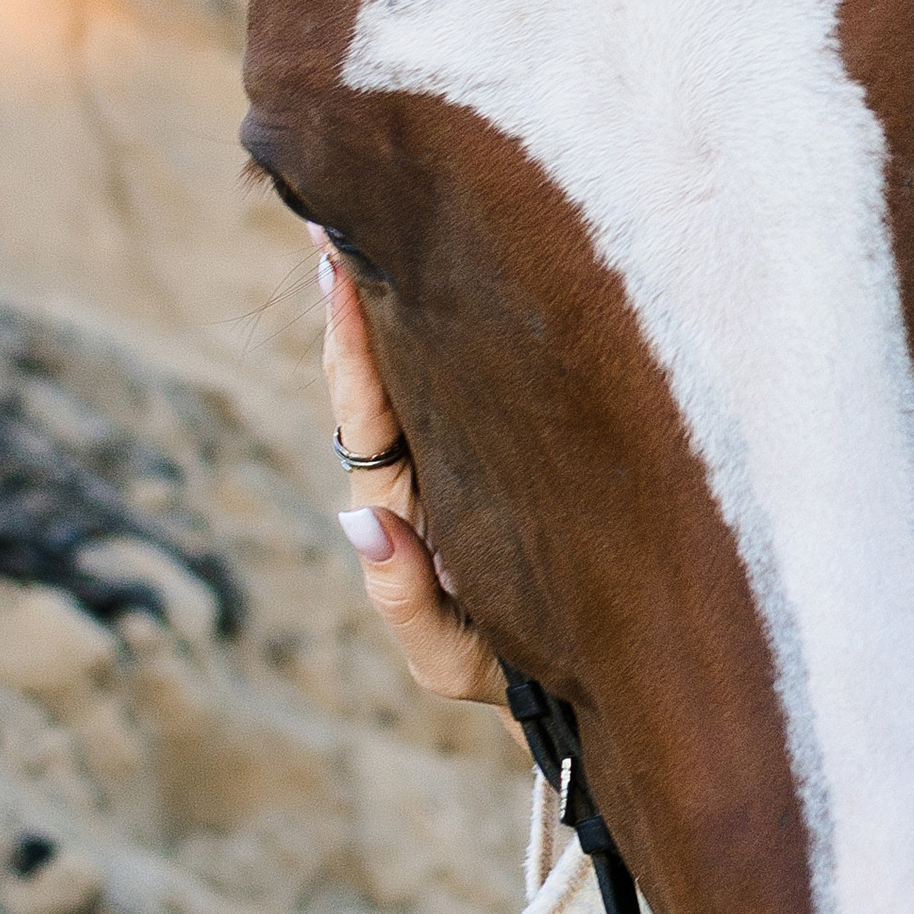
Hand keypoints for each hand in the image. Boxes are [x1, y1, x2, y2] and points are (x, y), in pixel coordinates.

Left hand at [316, 233, 505, 705]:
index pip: (367, 418)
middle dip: (355, 301)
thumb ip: (404, 601)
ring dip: (396, 302)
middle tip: (336, 216)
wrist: (578, 698)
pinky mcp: (505, 457)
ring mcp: (461, 461)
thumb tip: (360, 523)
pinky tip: (453, 273)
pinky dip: (447, 333)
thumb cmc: (512, 679)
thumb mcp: (448, 658)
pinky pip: (470, 387)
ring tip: (371, 225)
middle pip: (377, 376)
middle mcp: (424, 473)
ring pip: (420, 373)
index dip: (352, 349)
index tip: (338, 275)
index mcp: (402, 510)